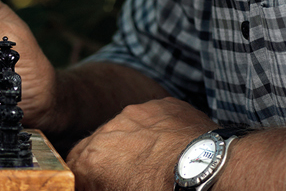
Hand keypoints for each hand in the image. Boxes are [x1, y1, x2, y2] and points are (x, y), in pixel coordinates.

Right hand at [67, 97, 215, 190]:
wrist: (211, 172)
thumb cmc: (166, 190)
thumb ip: (104, 186)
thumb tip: (101, 183)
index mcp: (93, 160)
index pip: (74, 166)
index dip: (87, 178)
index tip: (98, 184)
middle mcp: (108, 129)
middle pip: (98, 144)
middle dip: (108, 158)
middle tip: (129, 175)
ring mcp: (135, 112)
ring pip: (126, 127)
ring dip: (133, 141)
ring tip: (156, 161)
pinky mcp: (162, 104)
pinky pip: (153, 117)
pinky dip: (158, 130)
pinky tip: (173, 147)